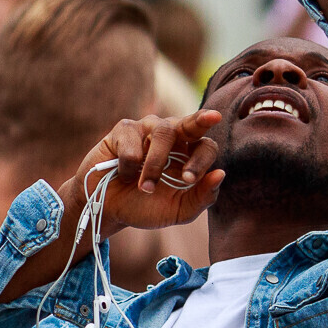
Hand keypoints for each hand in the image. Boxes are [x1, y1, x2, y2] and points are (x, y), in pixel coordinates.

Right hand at [70, 111, 226, 233]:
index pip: (206, 147)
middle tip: (212, 117)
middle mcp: (172, 136)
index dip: (201, 160)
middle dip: (201, 120)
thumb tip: (220, 173)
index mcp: (189, 154)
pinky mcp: (123, 129)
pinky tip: (122, 175)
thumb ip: (202, 197)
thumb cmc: (144, 206)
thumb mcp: (177, 210)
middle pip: (192, 123)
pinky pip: (132, 142)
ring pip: (162, 133)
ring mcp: (147, 129)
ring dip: (154, 165)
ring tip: (144, 187)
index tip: (187, 180)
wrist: (107, 209)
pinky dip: (127, 166)